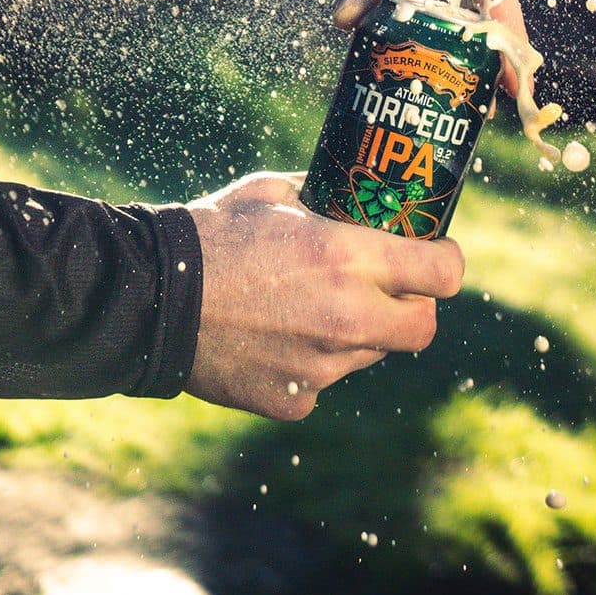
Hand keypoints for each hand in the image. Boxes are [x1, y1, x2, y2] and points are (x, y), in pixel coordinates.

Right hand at [185, 172, 463, 420]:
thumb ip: (327, 198)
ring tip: (301, 307)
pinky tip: (269, 338)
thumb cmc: (212, 235)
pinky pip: (322, 380)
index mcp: (347, 258)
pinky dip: (308, 362)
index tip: (432, 255)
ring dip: (355, 333)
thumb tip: (358, 193)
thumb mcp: (274, 194)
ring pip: (370, 354)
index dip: (443, 263)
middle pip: (422, 327)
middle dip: (412, 306)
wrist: (150, 299)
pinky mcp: (295, 401)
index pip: (445, 274)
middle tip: (385, 290)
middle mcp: (347, 317)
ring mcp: (322, 366)